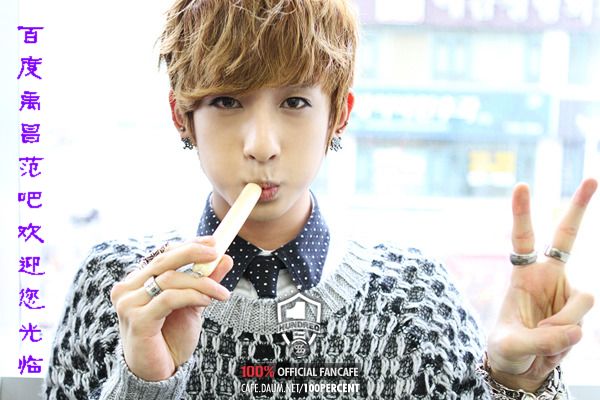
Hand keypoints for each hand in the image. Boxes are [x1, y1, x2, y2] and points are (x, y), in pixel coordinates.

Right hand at [110, 236, 232, 380]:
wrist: (158, 372)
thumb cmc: (170, 337)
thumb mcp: (192, 304)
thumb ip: (204, 281)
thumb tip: (224, 258)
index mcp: (136, 281)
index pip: (162, 254)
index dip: (188, 245)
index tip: (212, 242)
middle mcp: (127, 289)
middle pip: (163, 261)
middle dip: (193, 253)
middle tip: (216, 254)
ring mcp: (128, 304)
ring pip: (170, 279)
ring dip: (202, 283)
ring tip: (221, 293)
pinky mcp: (137, 320)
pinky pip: (169, 298)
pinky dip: (192, 295)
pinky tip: (207, 300)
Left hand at [487, 178, 596, 391]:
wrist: (521, 368)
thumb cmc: (507, 349)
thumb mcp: (512, 347)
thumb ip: (541, 340)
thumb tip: (579, 330)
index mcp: (522, 274)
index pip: (522, 239)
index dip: (522, 213)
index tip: (522, 185)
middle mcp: (547, 277)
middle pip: (567, 237)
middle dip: (579, 208)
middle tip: (592, 178)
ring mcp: (566, 293)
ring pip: (583, 300)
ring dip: (563, 324)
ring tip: (542, 340)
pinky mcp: (579, 311)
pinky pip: (582, 320)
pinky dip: (568, 336)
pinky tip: (553, 345)